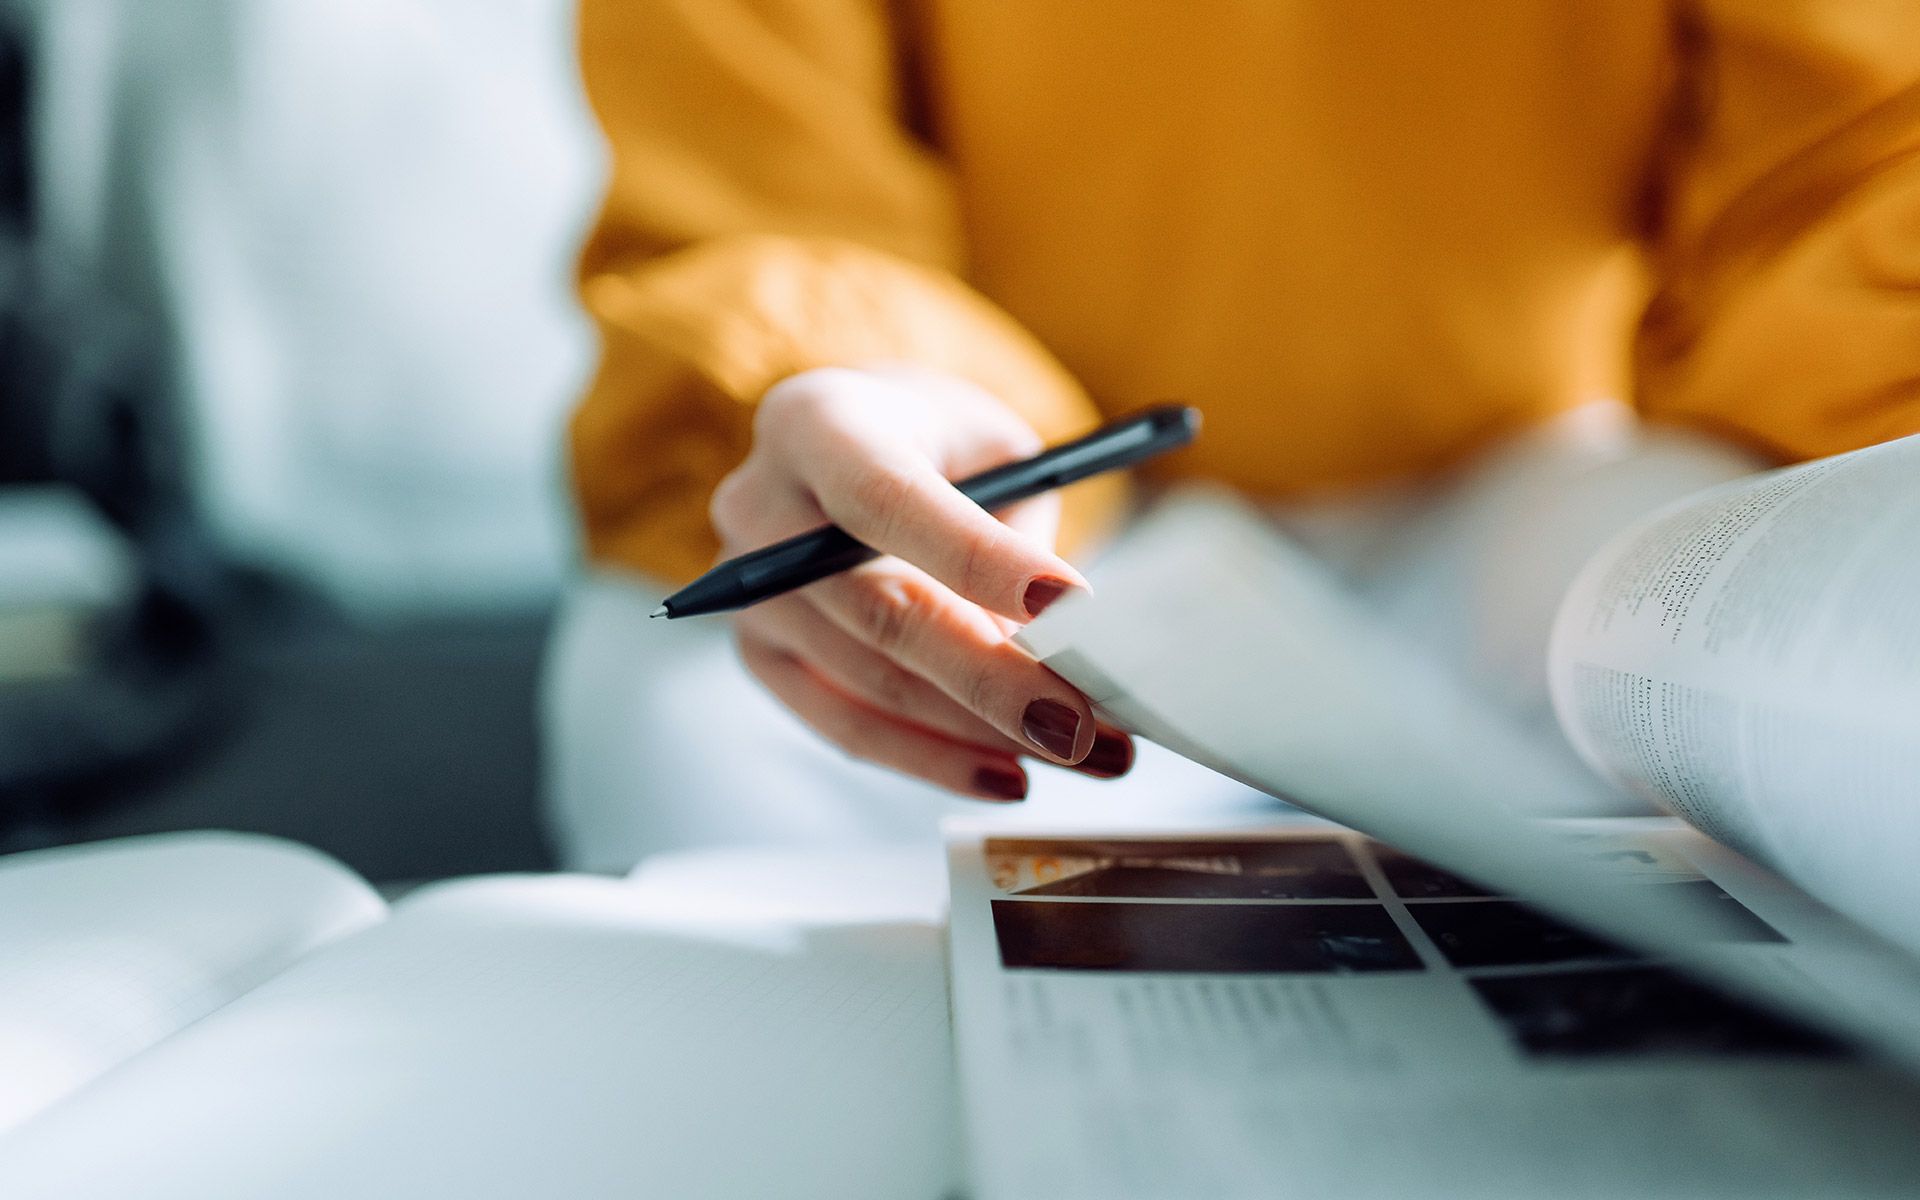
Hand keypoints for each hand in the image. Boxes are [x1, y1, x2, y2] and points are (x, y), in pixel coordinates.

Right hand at [709, 366, 1133, 800]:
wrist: (857, 447)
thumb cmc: (938, 445)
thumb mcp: (992, 448)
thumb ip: (1015, 530)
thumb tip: (1068, 646)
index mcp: (817, 422)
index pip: (889, 497)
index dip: (979, 557)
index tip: (1071, 606)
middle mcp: (759, 504)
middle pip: (881, 609)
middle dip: (995, 677)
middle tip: (1088, 723)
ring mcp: (747, 590)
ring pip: (874, 681)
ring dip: (987, 732)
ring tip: (1090, 755)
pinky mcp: (760, 654)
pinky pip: (847, 726)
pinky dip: (935, 759)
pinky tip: (1010, 776)